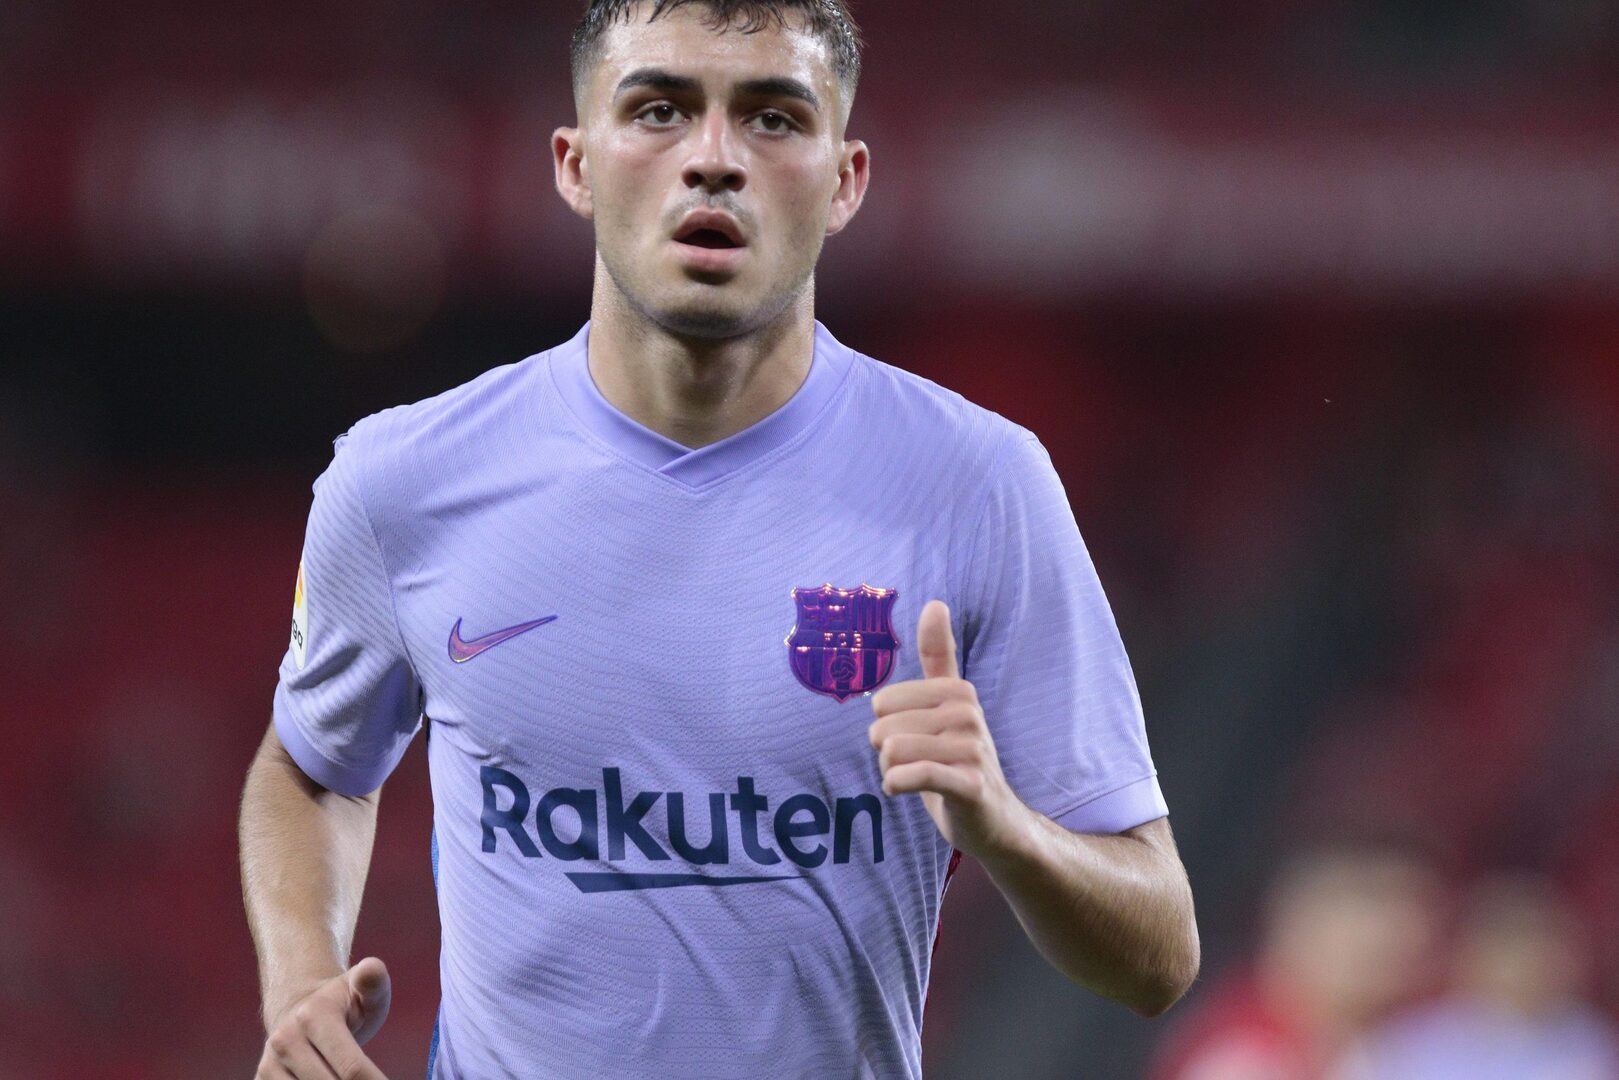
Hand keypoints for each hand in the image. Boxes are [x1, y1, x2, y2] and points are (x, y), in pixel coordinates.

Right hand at [257, 956, 391, 1078]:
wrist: (300, 1008)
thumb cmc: (344, 1002)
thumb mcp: (365, 988)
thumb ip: (374, 980)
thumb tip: (371, 970)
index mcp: (314, 1016)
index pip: (352, 1067)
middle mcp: (285, 1040)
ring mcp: (270, 1062)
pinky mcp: (262, 1078)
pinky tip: (329, 1078)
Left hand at [868, 600, 1022, 856]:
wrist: (994, 820)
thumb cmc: (961, 759)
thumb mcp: (949, 705)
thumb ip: (939, 656)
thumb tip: (935, 603)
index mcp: (958, 691)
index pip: (884, 701)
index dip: (884, 726)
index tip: (909, 737)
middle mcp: (968, 714)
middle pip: (884, 727)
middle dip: (885, 752)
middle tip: (911, 763)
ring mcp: (972, 750)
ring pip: (894, 752)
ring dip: (891, 771)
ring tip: (912, 777)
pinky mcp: (969, 785)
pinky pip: (914, 775)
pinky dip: (896, 784)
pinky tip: (901, 789)